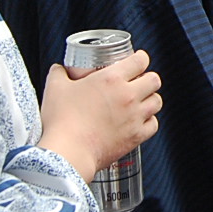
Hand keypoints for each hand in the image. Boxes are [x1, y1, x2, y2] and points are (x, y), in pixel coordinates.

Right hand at [38, 50, 161, 180]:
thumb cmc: (62, 121)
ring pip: (157, 101)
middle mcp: (128, 96)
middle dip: (148, 78)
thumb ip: (59, 74)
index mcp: (111, 79)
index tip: (137, 60)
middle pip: (154, 80)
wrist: (68, 153)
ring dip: (150, 99)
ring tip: (141, 101)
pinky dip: (149, 122)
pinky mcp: (136, 137)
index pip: (140, 60)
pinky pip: (154, 125)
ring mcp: (134, 117)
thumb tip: (59, 69)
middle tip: (139, 81)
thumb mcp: (55, 89)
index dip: (140, 58)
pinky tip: (140, 121)